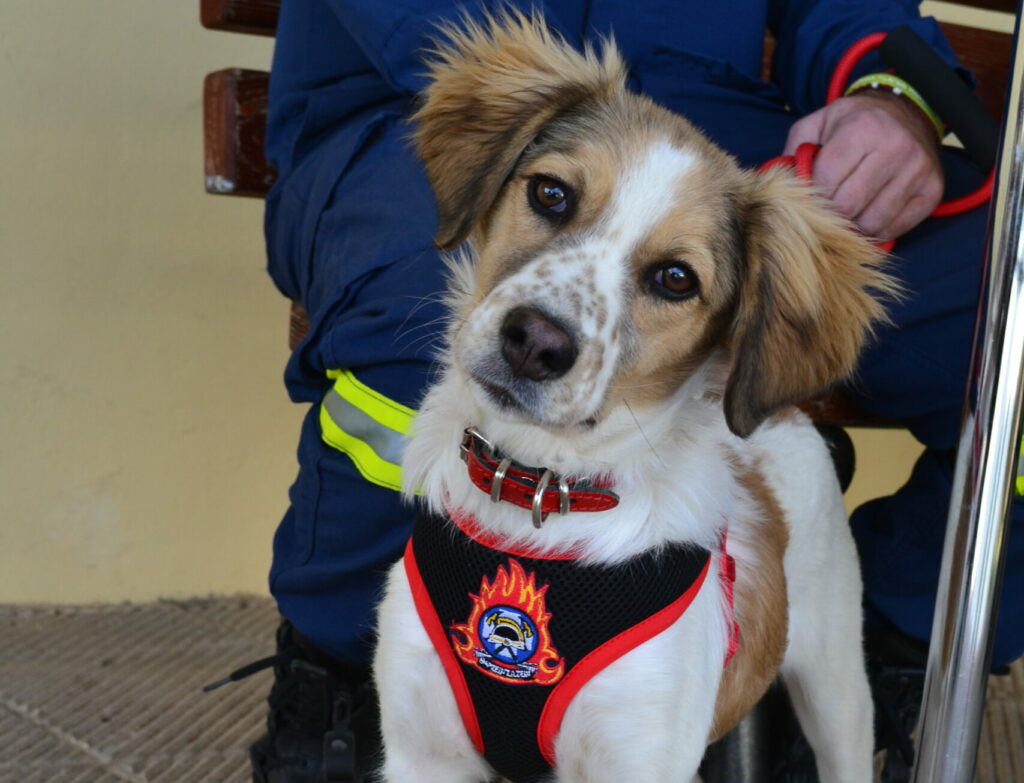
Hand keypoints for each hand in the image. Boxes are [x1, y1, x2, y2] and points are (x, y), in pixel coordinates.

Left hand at [784, 90, 943, 240]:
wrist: (905, 110)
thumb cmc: (852, 123)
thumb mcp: (816, 125)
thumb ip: (793, 153)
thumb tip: (779, 189)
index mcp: (861, 129)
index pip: (826, 184)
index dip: (812, 199)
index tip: (809, 200)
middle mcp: (895, 148)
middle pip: (848, 207)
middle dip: (831, 216)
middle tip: (826, 212)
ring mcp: (918, 170)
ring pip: (873, 222)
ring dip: (854, 226)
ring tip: (847, 214)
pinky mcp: (932, 190)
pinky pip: (897, 228)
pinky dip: (878, 230)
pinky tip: (869, 214)